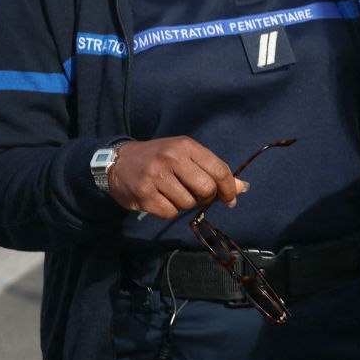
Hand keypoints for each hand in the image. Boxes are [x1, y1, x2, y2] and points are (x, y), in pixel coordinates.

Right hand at [105, 136, 247, 218]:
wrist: (118, 162)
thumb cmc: (159, 158)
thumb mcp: (186, 156)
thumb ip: (212, 169)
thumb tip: (242, 188)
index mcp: (185, 146)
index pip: (219, 170)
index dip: (229, 188)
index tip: (230, 198)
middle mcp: (171, 158)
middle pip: (206, 189)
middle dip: (207, 197)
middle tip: (198, 195)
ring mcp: (155, 176)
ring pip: (188, 203)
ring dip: (186, 204)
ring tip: (174, 193)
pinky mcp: (144, 195)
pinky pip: (170, 213)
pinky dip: (169, 211)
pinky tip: (161, 199)